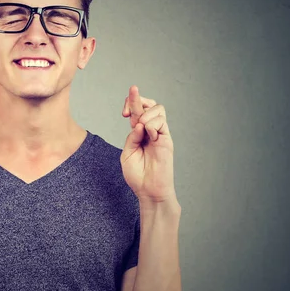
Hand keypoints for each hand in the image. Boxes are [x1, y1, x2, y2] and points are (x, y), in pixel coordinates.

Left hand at [121, 86, 175, 202]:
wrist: (148, 190)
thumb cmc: (137, 175)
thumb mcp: (127, 154)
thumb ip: (131, 137)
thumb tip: (140, 123)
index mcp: (138, 132)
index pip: (136, 110)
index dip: (130, 102)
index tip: (122, 112)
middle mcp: (150, 130)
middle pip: (150, 103)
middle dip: (137, 100)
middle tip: (126, 114)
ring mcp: (159, 134)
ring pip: (158, 109)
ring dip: (145, 114)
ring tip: (142, 129)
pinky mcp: (167, 139)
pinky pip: (161, 122)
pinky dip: (152, 126)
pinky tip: (149, 137)